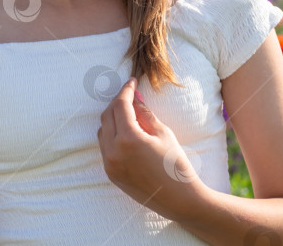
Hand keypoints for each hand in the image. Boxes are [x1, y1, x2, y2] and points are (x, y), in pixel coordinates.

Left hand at [97, 77, 202, 220]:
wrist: (180, 200)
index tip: (132, 82)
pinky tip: (126, 133)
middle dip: (118, 103)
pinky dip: (112, 135)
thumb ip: (144, 113)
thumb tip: (134, 98)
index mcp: (128, 139)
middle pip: (107, 116)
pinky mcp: (111, 174)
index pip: (120, 105)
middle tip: (131, 96)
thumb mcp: (163, 133)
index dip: (126, 90)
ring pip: (102, 131)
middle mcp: (114, 152)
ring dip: (113, 119)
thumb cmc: (176, 164)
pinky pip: (105, 147)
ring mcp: (110, 164)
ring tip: (130, 115)